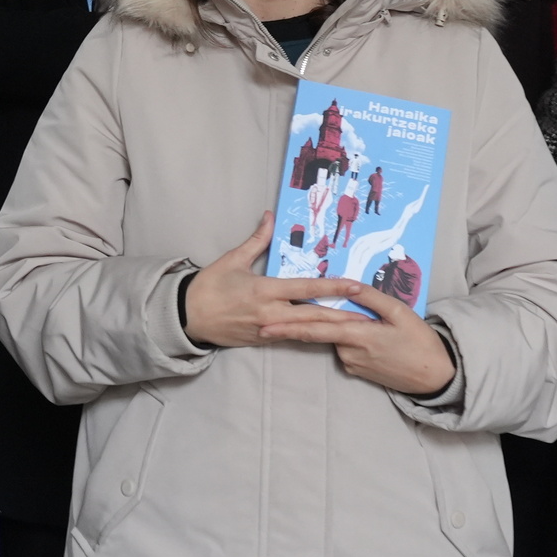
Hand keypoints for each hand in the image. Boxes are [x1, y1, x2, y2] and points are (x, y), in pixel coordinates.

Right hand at [177, 219, 350, 349]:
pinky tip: (328, 338)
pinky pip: (291, 338)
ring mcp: (268, 330)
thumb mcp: (232, 260)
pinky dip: (311, 336)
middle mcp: (271, 312)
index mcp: (265, 290)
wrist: (187, 317)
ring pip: (306, 331)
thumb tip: (270, 216)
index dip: (333, 287)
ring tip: (356, 330)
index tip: (355, 285)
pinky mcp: (264, 340)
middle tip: (369, 317)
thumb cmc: (209, 286)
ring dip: (332, 330)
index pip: (307, 289)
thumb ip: (257, 240)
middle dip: (343, 317)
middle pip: (314, 316)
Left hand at [256, 279, 458, 395]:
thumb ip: (370, 297)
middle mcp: (348, 351)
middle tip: (263, 326)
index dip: (287, 327)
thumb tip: (348, 283)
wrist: (434, 376)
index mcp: (356, 334)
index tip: (262, 326)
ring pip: (334, 339)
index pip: (314, 329)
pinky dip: (347, 340)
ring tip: (354, 322)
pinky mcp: (357, 371)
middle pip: (317, 333)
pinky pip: (345, 349)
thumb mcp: (398, 312)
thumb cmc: (419, 340)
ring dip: (334, 329)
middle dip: (289, 329)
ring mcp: (352, 364)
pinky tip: (369, 337)